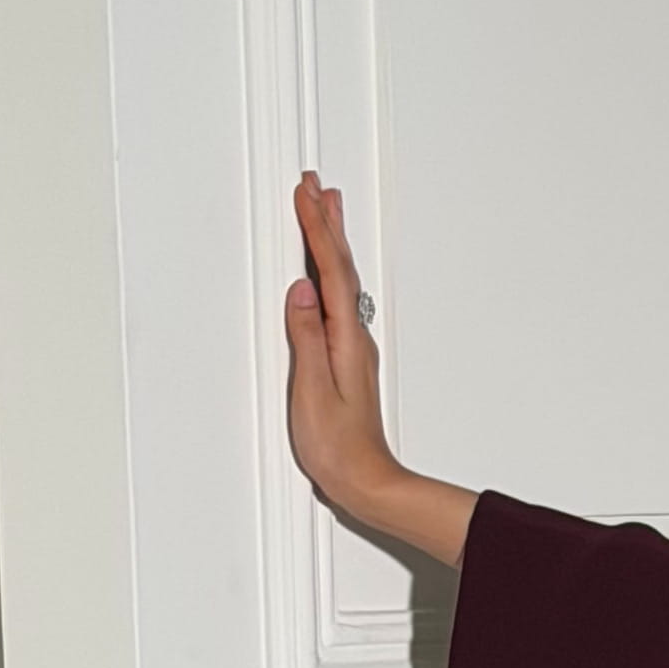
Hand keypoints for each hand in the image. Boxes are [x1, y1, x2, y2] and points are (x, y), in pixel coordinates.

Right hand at [283, 173, 472, 563]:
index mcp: (346, 339)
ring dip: (332, 242)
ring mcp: (352, 347)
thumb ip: (307, 338)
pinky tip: (325, 271)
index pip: (328, 272)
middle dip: (326, 223)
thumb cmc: (340, 448)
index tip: (306, 194)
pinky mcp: (346, 359)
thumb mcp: (314, 391)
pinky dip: (331, 273)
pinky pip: (338, 300)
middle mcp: (354, 337)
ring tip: (327, 210)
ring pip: (342, 280)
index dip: (317, 230)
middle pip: (340, 268)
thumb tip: (301, 292)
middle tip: (316, 185)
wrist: (367, 482)